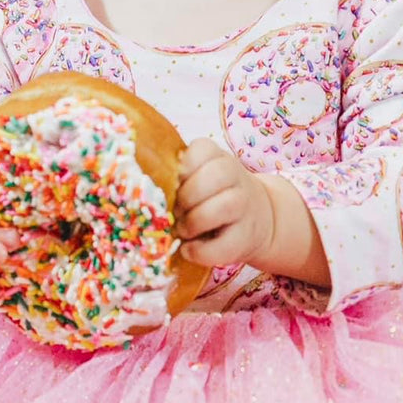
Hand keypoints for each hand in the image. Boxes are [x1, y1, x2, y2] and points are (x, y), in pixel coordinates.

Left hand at [174, 139, 275, 268]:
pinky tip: (189, 250)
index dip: (182, 170)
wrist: (257, 221)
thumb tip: (145, 195)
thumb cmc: (213, 198)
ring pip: (222, 206)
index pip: (201, 150)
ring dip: (194, 222)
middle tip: (175, 212)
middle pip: (214, 176)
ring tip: (183, 231)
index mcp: (218, 158)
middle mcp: (237, 178)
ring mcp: (245, 207)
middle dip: (187, 197)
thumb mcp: (199, 179)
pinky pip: (222, 245)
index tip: (174, 185)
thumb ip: (177, 179)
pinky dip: (200, 251)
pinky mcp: (245, 238)